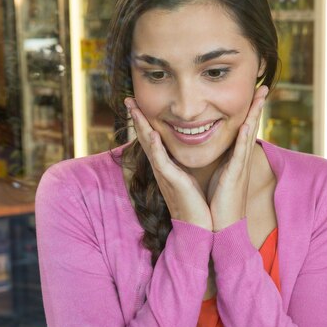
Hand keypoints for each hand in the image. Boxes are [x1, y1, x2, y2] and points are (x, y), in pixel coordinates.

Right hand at [125, 99, 212, 230]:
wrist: (198, 227)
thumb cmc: (196, 204)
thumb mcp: (188, 179)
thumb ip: (183, 166)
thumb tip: (187, 154)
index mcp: (166, 166)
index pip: (153, 139)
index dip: (145, 121)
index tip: (139, 104)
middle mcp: (161, 168)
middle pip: (145, 138)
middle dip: (137, 118)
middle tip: (128, 99)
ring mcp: (164, 174)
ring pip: (149, 145)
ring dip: (141, 126)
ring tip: (135, 108)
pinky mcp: (171, 181)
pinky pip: (160, 161)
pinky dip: (155, 147)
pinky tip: (152, 133)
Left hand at [207, 86, 267, 231]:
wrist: (221, 228)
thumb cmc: (217, 205)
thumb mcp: (218, 178)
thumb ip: (220, 164)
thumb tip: (215, 153)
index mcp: (235, 160)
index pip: (242, 130)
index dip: (248, 112)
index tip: (252, 94)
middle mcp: (240, 161)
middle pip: (251, 127)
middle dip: (257, 107)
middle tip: (263, 86)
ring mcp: (240, 168)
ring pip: (249, 136)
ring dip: (255, 115)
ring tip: (260, 96)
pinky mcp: (235, 177)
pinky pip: (241, 154)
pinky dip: (245, 138)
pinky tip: (248, 124)